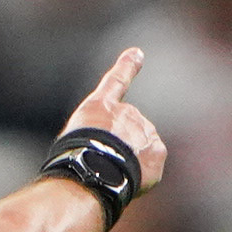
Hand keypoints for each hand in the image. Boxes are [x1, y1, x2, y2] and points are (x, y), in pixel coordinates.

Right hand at [63, 42, 165, 191]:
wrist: (94, 169)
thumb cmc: (74, 160)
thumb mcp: (73, 142)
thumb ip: (94, 138)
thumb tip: (109, 154)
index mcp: (101, 106)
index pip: (117, 81)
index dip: (127, 66)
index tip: (138, 53)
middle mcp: (126, 112)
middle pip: (128, 130)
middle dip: (120, 145)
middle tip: (104, 163)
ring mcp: (144, 130)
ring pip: (141, 146)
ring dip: (130, 159)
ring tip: (113, 173)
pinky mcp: (157, 151)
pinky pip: (152, 163)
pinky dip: (143, 173)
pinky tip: (128, 179)